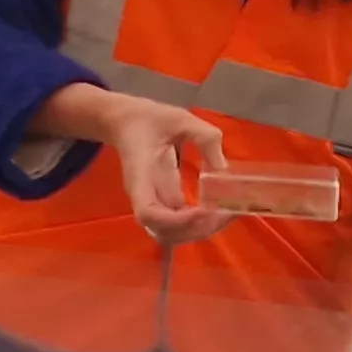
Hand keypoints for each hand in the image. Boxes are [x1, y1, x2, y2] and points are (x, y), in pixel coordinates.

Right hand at [33, 83, 225, 245]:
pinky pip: (177, 225)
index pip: (148, 212)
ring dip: (198, 231)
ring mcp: (152, 201)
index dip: (176, 220)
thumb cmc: (147, 118)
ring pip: (171, 234)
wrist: (124, 122)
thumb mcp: (179, 118)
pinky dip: (197, 225)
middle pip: (163, 232)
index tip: (204, 211)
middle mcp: (144, 195)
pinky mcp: (162, 201)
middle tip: (227, 213)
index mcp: (140, 175)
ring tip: (225, 215)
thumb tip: (224, 169)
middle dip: (196, 229)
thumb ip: (204, 137)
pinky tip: (217, 212)